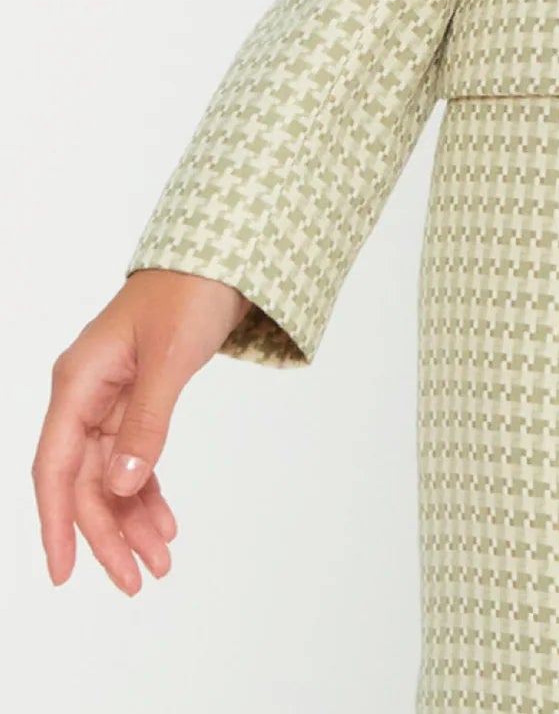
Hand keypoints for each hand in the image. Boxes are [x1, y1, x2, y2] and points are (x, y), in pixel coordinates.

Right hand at [33, 269, 250, 593]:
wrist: (222, 257)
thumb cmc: (189, 294)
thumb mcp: (169, 359)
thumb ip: (145, 423)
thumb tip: (121, 487)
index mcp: (79, 382)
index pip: (55, 467)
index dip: (56, 524)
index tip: (65, 574)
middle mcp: (86, 394)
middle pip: (86, 481)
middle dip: (110, 533)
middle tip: (140, 581)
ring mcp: (109, 399)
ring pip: (111, 476)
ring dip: (132, 519)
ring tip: (162, 561)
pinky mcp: (136, 400)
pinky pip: (133, 457)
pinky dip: (148, 491)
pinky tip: (166, 522)